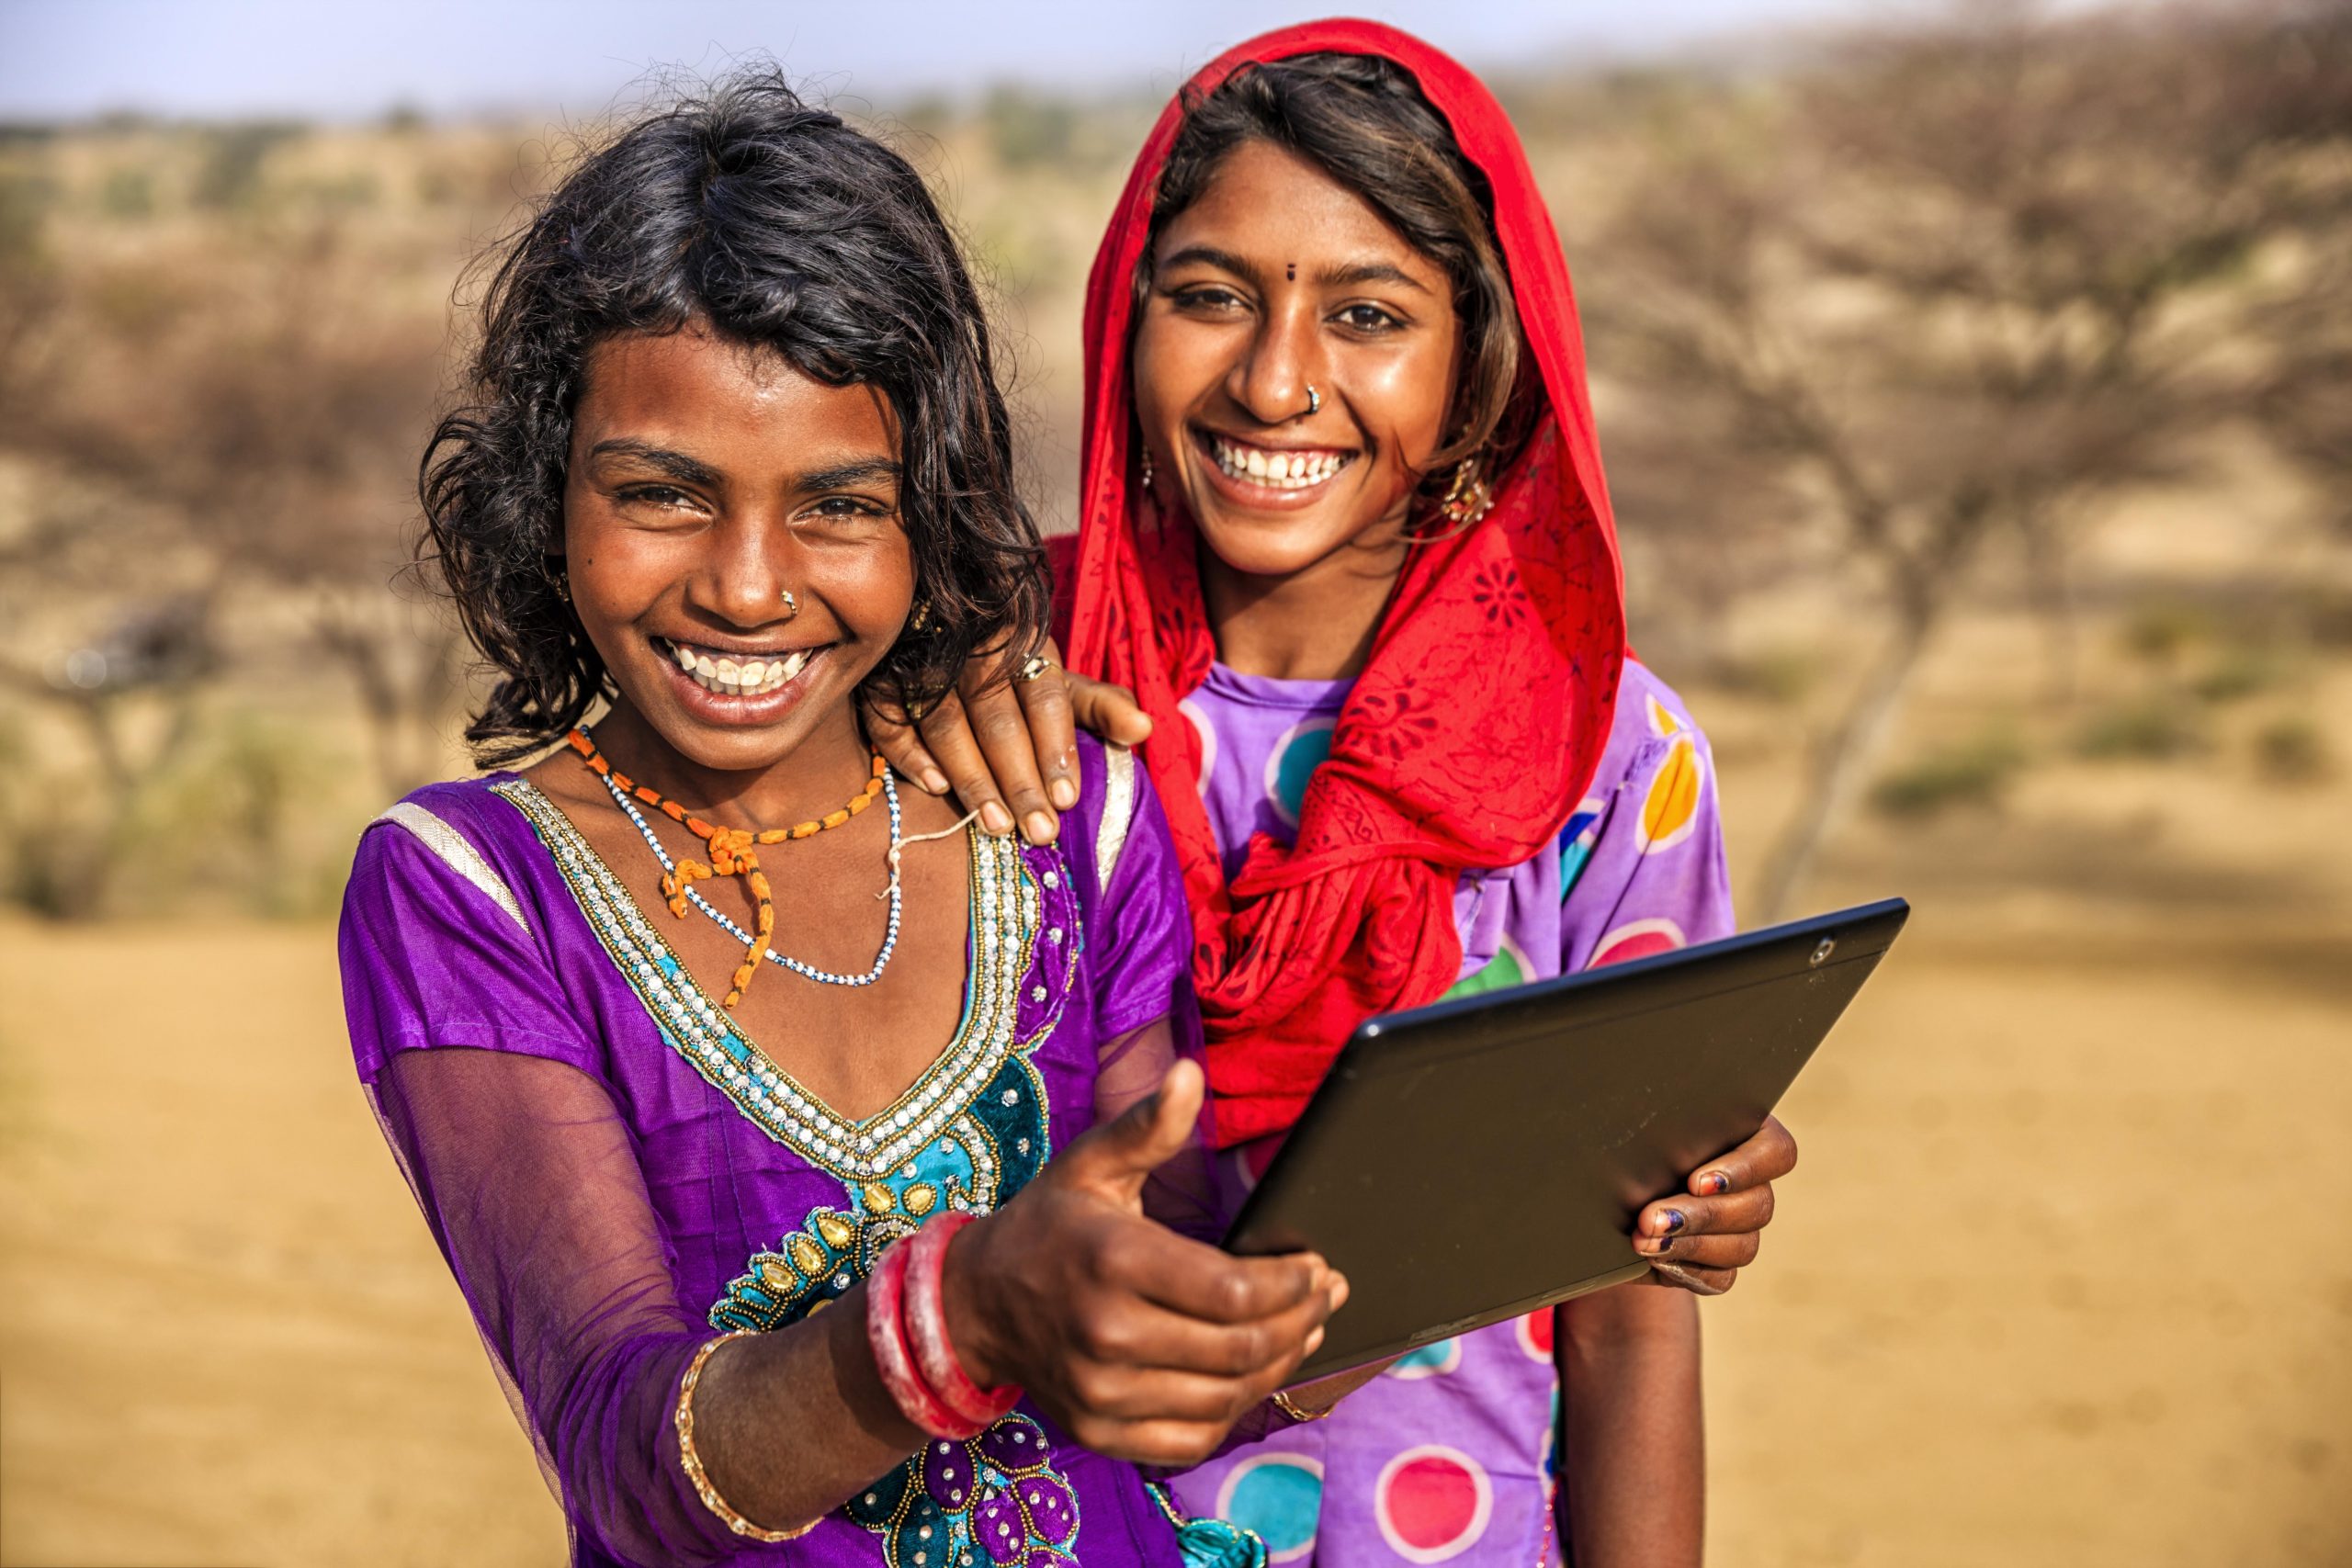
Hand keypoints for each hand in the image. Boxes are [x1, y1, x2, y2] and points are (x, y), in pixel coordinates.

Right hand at [864, 636, 1152, 845]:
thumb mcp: (1057, 679)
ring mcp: (920, 660)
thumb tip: (1145, 730)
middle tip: (1040, 832)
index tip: (1067, 799)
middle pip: (996, 715)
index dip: (1056, 747)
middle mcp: (971, 645)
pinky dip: (909, 753)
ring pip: (944, 721)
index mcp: (1022, 637)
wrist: (936, 624)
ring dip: (971, 777)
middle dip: (1019, 778)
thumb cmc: (1011, 671)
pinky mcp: (880, 678)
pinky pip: (889, 718)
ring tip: (998, 826)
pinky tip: (934, 787)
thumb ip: (1099, 706)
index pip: (1043, 693)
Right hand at [945, 1060, 1342, 1465]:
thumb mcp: (1091, 1164)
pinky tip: (1254, 1375)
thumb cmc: (1047, 1225)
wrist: (974, 1304)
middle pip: (1240, 1348)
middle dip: (1301, 1321)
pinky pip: (1192, 1438)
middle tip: (1326, 1296)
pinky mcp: (1099, 1433)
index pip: (1234, 1291)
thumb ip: (1149, 1125)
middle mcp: (1106, 1334)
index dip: (1292, 1283)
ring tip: (1304, 1331)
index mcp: (1114, 1260)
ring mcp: (1101, 1393)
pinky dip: (1234, 1410)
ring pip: (1225, 1398)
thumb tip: (1190, 1074)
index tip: (1317, 1265)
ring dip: (1280, 1365)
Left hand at [1633, 1115, 1796, 1295]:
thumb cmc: (1624, 1136)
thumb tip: (1637, 1122)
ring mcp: (1742, 1228)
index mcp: (1746, 1135)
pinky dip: (1687, 1270)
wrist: (1602, 1190)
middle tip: (1650, 1217)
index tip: (1696, 1182)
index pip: (1776, 1152)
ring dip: (1691, 1245)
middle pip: (1758, 1205)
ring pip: (1743, 1246)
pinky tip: (1654, 1258)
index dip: (1743, 1170)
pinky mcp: (1721, 1264)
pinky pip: (1721, 1277)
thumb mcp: (1635, 1120)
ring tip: (1643, 1240)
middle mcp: (1752, 1183)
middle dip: (1701, 1215)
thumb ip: (1655, 1119)